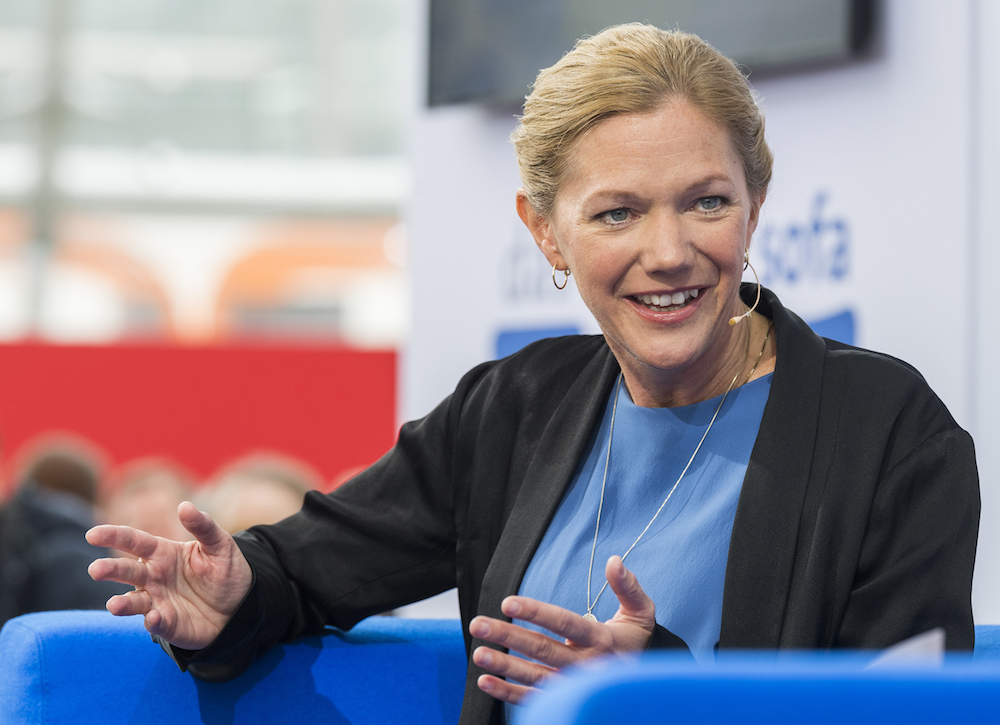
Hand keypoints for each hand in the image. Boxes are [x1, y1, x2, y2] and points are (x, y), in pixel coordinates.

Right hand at [86, 501, 252, 650]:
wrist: (241, 603)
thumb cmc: (224, 569)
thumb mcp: (219, 543)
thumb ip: (202, 526)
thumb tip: (184, 506)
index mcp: (162, 553)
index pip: (133, 541)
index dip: (113, 536)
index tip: (92, 534)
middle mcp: (153, 577)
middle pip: (126, 572)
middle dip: (109, 570)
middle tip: (95, 569)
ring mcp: (157, 601)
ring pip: (133, 602)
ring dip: (122, 604)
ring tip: (113, 605)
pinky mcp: (168, 624)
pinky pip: (156, 623)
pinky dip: (153, 622)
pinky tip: (153, 618)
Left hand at [470, 555, 654, 704]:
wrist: (644, 683)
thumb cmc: (637, 640)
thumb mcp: (641, 612)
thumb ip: (628, 586)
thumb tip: (613, 561)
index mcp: (601, 640)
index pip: (564, 623)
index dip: (536, 612)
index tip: (508, 602)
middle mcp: (585, 665)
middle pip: (542, 650)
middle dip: (508, 636)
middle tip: (478, 624)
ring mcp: (573, 685)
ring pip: (534, 676)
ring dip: (504, 666)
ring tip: (478, 653)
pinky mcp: (564, 700)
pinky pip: (533, 699)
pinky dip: (508, 693)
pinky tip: (486, 682)